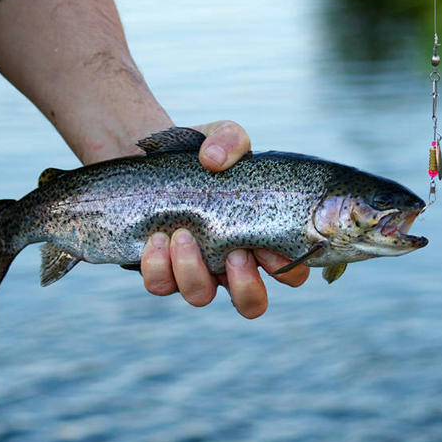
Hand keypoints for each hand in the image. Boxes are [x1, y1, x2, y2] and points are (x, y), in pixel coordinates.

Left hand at [139, 121, 309, 317]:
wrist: (150, 160)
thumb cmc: (200, 156)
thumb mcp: (222, 137)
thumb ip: (230, 139)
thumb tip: (215, 160)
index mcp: (261, 239)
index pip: (292, 272)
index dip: (287, 270)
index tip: (268, 246)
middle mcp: (231, 265)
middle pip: (252, 304)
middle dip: (245, 286)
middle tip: (236, 254)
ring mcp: (196, 271)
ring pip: (201, 296)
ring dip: (193, 270)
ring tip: (183, 234)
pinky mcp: (160, 271)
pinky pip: (161, 285)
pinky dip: (158, 265)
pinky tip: (157, 237)